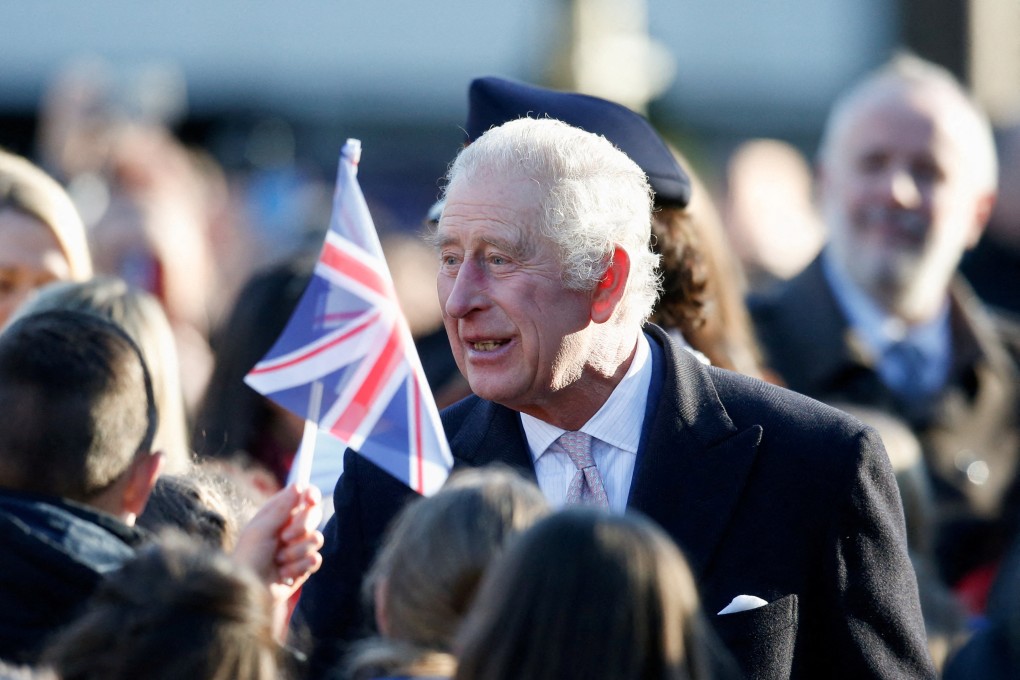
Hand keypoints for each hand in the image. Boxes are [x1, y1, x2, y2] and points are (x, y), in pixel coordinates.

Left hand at [233, 484, 324, 599]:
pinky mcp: (304, 566)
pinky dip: (299, 567)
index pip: (302, 497)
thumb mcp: (262, 529)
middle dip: (301, 527)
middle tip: (284, 538)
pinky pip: (315, 559)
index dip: (309, 495)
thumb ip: (282, 508)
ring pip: (317, 538)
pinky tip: (284, 574)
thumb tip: (298, 485)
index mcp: (278, 514)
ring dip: (296, 552)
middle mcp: (291, 527)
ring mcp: (299, 547)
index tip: (309, 500)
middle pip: (314, 515)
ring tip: (279, 561)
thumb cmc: (249, 557)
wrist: (248, 590)